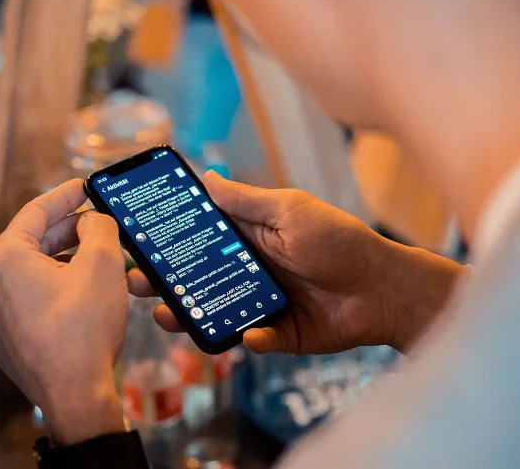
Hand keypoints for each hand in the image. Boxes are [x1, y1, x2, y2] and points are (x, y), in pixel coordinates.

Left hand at [0, 179, 127, 444]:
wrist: (75, 396)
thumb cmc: (85, 329)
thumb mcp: (103, 264)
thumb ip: (99, 228)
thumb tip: (93, 221)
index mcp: (6, 259)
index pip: (35, 212)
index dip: (64, 195)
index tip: (83, 186)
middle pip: (33, 243)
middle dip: (68, 231)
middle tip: (98, 223)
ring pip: (34, 275)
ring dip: (66, 262)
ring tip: (99, 261)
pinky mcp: (10, 341)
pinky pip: (34, 302)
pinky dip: (58, 290)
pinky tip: (85, 296)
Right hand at [129, 171, 464, 354]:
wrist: (384, 289)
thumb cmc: (339, 241)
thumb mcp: (290, 211)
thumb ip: (247, 201)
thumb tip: (208, 178)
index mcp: (247, 239)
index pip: (198, 239)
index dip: (168, 240)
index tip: (137, 240)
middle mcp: (247, 271)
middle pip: (195, 278)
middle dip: (162, 281)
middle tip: (135, 282)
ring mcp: (259, 304)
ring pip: (213, 311)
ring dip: (189, 315)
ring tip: (168, 316)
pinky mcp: (277, 334)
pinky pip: (253, 340)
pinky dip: (250, 340)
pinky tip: (249, 335)